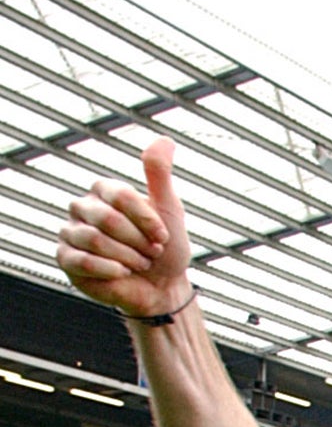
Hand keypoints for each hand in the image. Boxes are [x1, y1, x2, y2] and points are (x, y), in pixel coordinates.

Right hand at [55, 139, 188, 319]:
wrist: (161, 286)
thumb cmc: (165, 247)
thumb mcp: (169, 209)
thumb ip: (160, 175)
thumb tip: (164, 140)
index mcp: (103, 191)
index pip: (121, 195)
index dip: (147, 220)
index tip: (163, 237)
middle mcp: (82, 207)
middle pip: (108, 219)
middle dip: (138, 242)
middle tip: (151, 253)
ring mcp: (70, 232)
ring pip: (95, 241)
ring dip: (128, 258)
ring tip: (139, 264)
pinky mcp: (66, 259)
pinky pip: (83, 262)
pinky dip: (111, 271)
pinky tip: (122, 274)